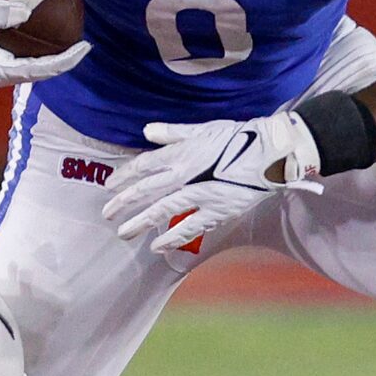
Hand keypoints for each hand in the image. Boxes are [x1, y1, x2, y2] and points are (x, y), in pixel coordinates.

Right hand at [0, 0, 89, 89]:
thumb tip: (25, 10)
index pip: (40, 70)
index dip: (66, 60)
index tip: (86, 48)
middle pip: (33, 69)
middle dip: (55, 57)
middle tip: (76, 40)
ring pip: (19, 62)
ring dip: (38, 51)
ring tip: (55, 34)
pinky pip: (4, 52)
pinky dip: (18, 43)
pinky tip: (19, 27)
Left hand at [101, 110, 322, 254]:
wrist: (268, 153)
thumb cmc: (237, 137)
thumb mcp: (202, 129)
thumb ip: (173, 133)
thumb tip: (147, 131)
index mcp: (181, 153)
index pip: (144, 166)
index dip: (124, 176)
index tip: (109, 186)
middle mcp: (185, 175)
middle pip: (147, 190)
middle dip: (124, 202)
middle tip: (107, 213)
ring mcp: (199, 195)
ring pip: (162, 210)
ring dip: (140, 222)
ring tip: (123, 233)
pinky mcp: (215, 211)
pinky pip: (189, 227)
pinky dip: (172, 237)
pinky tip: (157, 246)